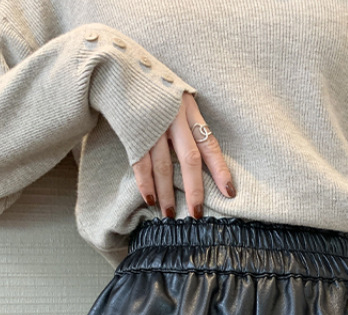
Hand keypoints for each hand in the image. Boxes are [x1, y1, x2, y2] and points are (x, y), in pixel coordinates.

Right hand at [132, 91, 235, 218]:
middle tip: (197, 214)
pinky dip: (145, 184)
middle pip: (189, 160)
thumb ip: (188, 120)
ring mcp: (152, 127)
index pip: (209, 145)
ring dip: (167, 193)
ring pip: (163, 166)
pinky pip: (140, 164)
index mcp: (189, 111)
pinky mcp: (132, 133)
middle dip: (195, 189)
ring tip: (170, 214)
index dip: (220, 170)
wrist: (118, 67)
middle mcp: (174, 120)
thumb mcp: (177, 96)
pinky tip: (151, 200)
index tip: (230, 193)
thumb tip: (201, 148)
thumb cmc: (152, 86)